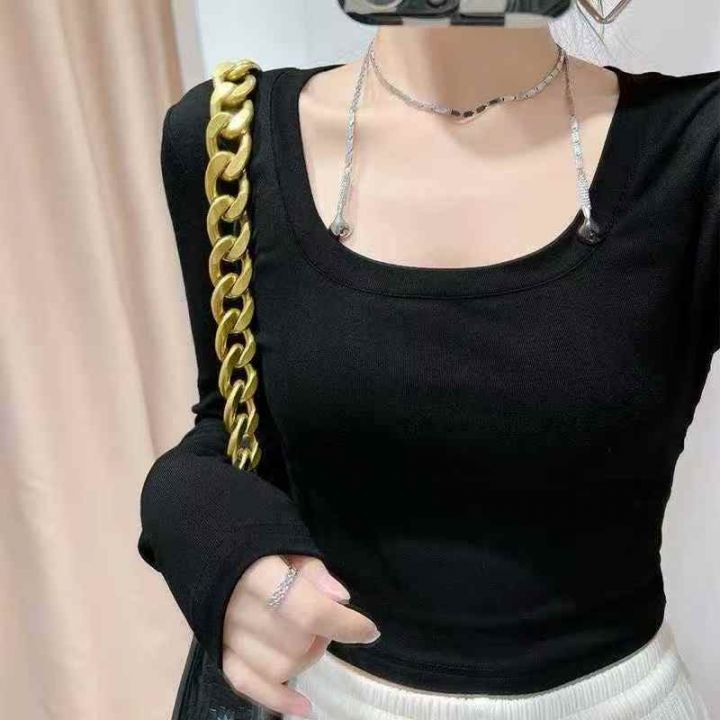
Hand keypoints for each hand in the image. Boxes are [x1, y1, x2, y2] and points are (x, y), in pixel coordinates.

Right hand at [220, 553, 380, 717]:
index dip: (343, 624)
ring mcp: (225, 634)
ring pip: (278, 668)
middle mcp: (236, 608)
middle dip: (322, 636)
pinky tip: (303, 706)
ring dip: (306, 659)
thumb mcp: (286, 544)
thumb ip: (313, 571)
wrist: (213, 551)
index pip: (307, 610)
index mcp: (255, 574)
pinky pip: (246, 685)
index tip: (369, 630)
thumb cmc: (258, 548)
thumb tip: (339, 598)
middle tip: (327, 619)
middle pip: (296, 643)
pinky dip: (277, 698)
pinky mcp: (219, 652)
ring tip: (310, 637)